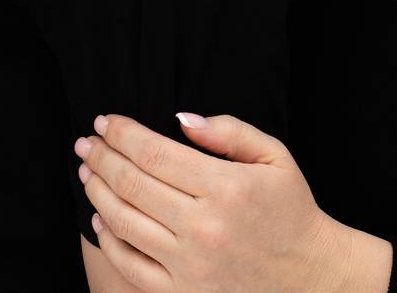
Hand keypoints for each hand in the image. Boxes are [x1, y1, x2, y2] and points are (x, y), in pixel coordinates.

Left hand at [74, 112, 391, 292]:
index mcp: (225, 187)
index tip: (104, 121)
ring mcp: (191, 265)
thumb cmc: (290, 209)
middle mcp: (204, 227)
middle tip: (85, 142)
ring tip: (87, 171)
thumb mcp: (273, 156)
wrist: (311, 277)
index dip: (122, 133)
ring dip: (97, 192)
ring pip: (125, 222)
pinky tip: (101, 219)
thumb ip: (229, 131)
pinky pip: (132, 266)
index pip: (154, 152)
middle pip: (132, 184)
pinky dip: (110, 240)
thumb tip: (180, 119)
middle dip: (101, 156)